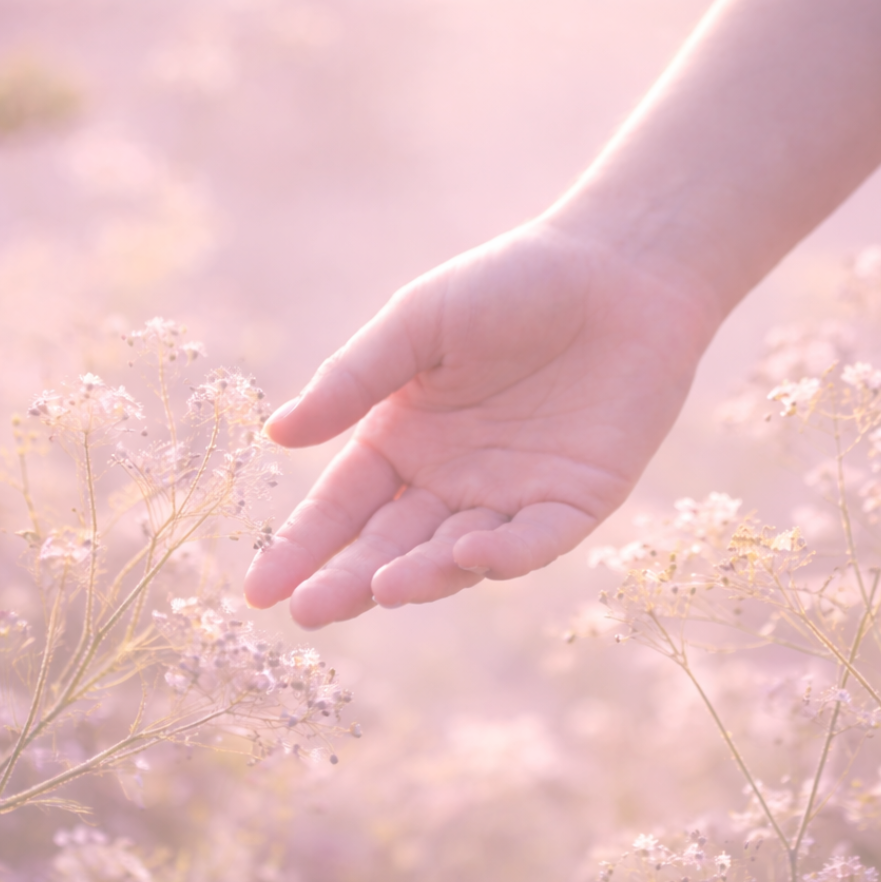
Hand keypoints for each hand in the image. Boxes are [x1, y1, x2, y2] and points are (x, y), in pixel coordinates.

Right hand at [243, 220, 719, 627]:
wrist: (621, 268)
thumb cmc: (511, 283)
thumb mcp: (418, 323)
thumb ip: (353, 379)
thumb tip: (277, 435)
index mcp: (401, 441)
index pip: (341, 507)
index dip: (300, 548)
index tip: (259, 590)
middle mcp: (448, 482)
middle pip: (387, 545)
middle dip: (347, 581)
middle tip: (307, 613)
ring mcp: (509, 499)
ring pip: (454, 555)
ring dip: (419, 575)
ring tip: (382, 588)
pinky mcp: (573, 504)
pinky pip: (533, 541)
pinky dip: (503, 553)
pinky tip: (469, 549)